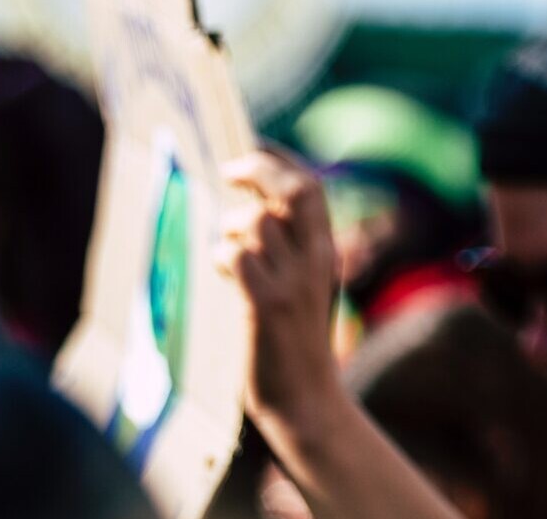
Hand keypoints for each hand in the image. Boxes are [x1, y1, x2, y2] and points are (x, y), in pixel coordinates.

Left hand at [219, 149, 344, 441]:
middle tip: (229, 170)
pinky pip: (238, 257)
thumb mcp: (304, 287)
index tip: (253, 146)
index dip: (280, 158)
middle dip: (259, 168)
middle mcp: (315, 259)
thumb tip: (251, 215)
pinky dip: (222, 255)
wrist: (306, 399)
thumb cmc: (296, 343)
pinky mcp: (266, 306)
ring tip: (224, 245)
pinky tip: (221, 270)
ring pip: (258, 221)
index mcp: (325, 251)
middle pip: (295, 190)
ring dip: (230, 224)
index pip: (311, 186)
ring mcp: (293, 282)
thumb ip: (288, 251)